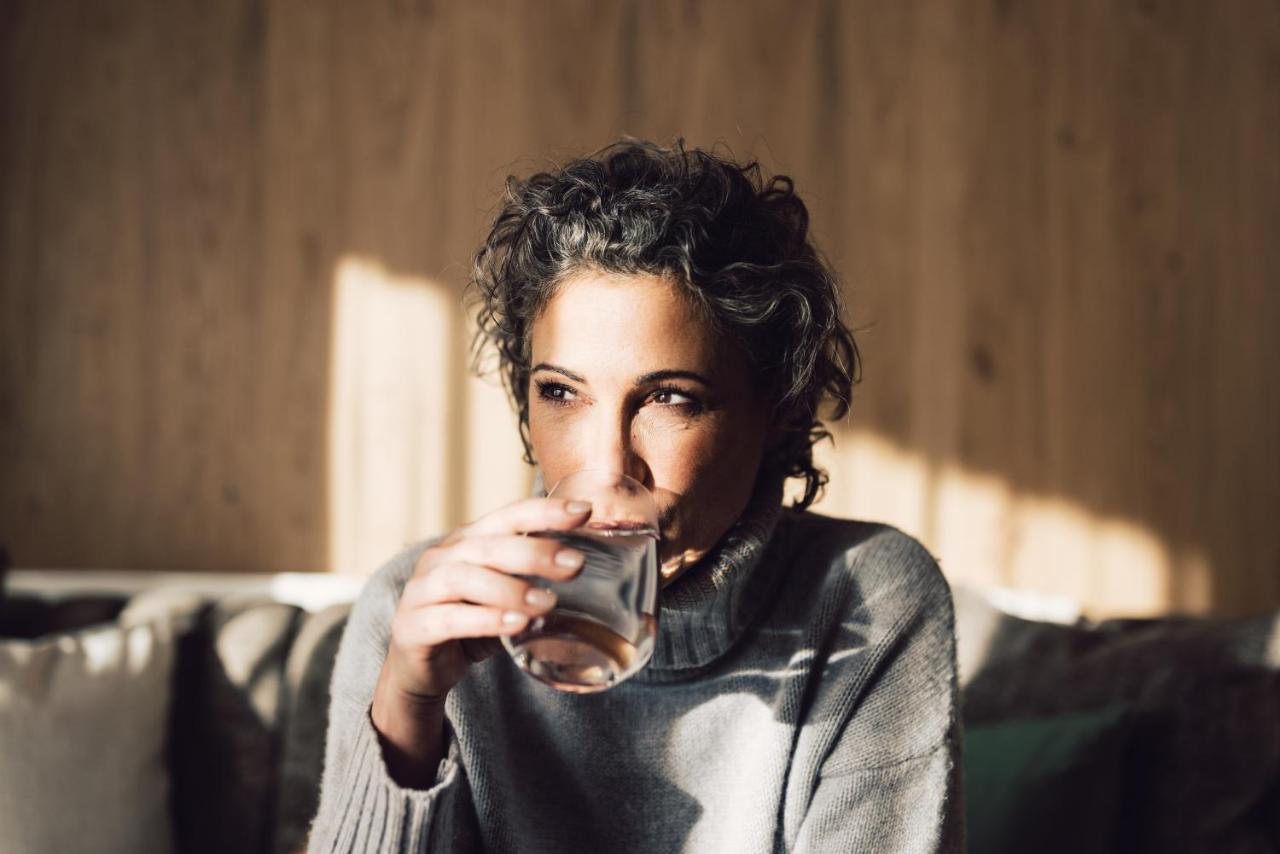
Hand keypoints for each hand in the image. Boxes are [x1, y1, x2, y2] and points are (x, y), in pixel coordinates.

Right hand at [370, 497, 589, 782]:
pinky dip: (485, 620)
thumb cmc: (468, 624)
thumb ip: (532, 582)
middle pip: (488, 544)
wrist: (419, 669)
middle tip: (575, 565)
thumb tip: (591, 576)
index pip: (507, 516)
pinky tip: (516, 626)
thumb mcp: (503, 598)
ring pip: (465, 577)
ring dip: (510, 588)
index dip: (544, 511)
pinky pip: (449, 618)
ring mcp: (422, 590)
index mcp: (467, 542)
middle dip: (534, 551)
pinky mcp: (412, 626)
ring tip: (547, 603)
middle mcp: (441, 558)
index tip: (585, 512)